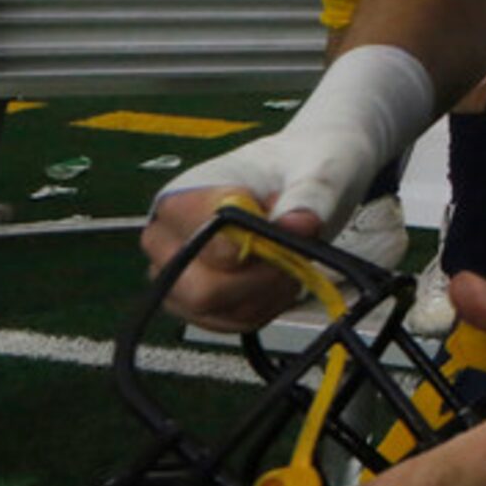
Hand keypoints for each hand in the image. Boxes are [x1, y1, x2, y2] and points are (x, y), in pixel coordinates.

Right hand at [141, 184, 331, 334]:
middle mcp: (167, 239)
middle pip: (200, 289)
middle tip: (293, 251)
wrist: (305, 174)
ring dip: (267, 293)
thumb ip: (308, 196)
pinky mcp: (196, 301)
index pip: (201, 239)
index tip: (285, 227)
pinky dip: (265, 306)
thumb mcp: (318, 169)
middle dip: (260, 279)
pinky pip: (229, 322)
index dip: (248, 245)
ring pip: (215, 312)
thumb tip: (296, 225)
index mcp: (182, 196)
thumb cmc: (302, 163)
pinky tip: (281, 277)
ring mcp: (177, 274)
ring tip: (290, 257)